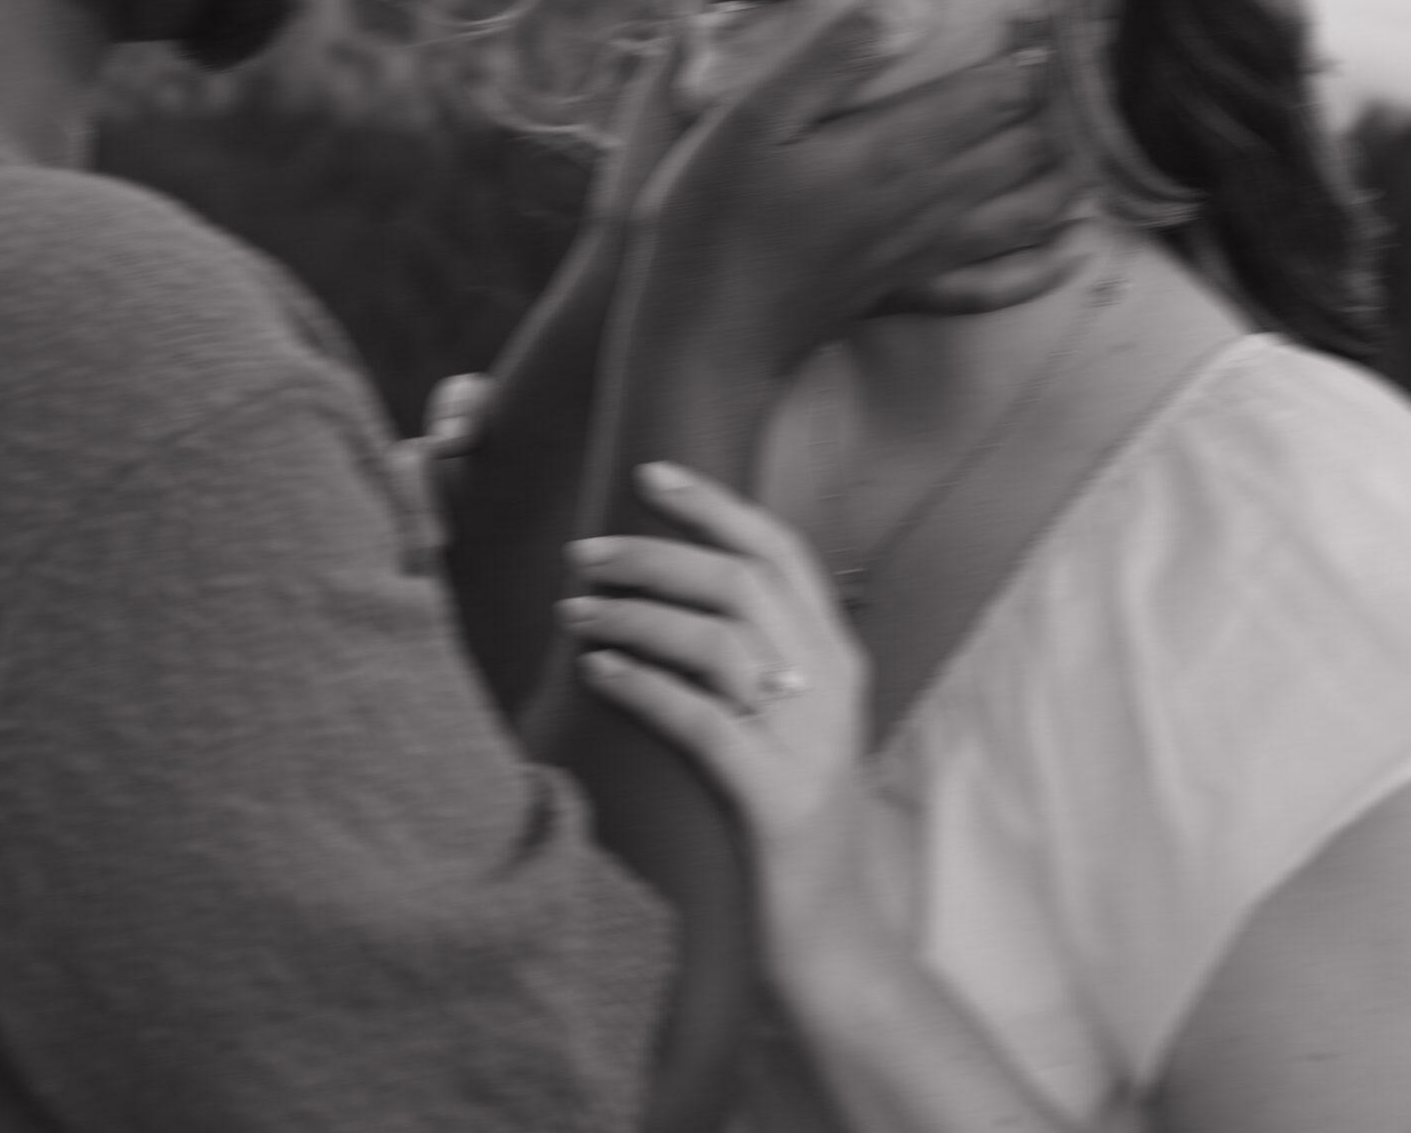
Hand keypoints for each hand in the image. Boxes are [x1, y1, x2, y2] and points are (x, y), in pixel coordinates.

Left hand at [565, 462, 867, 949]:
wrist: (835, 941)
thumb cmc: (790, 823)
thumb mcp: (794, 723)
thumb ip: (759, 655)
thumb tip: (678, 586)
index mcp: (839, 659)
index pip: (781, 551)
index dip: (714, 503)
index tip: (649, 473)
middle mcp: (833, 689)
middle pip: (740, 583)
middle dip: (654, 554)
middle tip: (584, 553)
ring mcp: (809, 745)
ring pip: (718, 643)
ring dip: (635, 617)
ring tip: (574, 613)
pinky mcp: (778, 802)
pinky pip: (702, 722)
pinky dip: (644, 686)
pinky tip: (596, 672)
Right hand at [622, 0, 1073, 377]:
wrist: (708, 332)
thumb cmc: (717, 214)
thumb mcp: (755, 115)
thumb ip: (834, 57)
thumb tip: (911, 1)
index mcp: (896, 149)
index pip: (993, 95)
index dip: (1031, 56)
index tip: (1050, 17)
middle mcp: (928, 201)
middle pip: (1022, 149)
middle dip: (1060, 107)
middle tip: (1081, 70)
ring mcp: (924, 254)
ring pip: (1025, 211)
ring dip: (1069, 174)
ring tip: (1097, 143)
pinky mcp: (908, 293)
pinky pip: (996, 285)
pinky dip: (1043, 268)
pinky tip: (1074, 253)